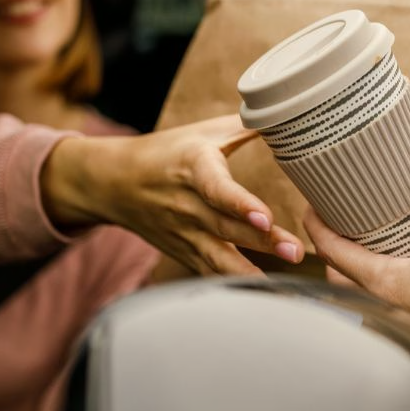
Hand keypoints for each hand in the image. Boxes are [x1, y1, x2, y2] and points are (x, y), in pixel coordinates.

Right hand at [42, 115, 303, 274]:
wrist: (114, 184)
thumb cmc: (167, 152)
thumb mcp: (202, 133)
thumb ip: (245, 127)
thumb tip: (288, 112)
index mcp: (193, 168)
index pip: (216, 188)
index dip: (239, 203)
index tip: (264, 215)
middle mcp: (188, 205)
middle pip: (227, 227)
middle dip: (262, 242)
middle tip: (295, 252)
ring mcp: (184, 234)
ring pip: (219, 257)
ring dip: (251, 271)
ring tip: (283, 285)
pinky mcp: (184, 254)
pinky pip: (210, 274)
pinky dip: (234, 287)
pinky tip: (263, 298)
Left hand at [305, 158, 409, 367]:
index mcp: (386, 284)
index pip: (334, 254)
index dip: (316, 228)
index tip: (309, 208)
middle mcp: (394, 308)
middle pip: (346, 281)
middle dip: (336, 256)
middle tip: (341, 226)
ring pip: (375, 295)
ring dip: (368, 272)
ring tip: (377, 243)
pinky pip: (406, 302)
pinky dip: (401, 281)